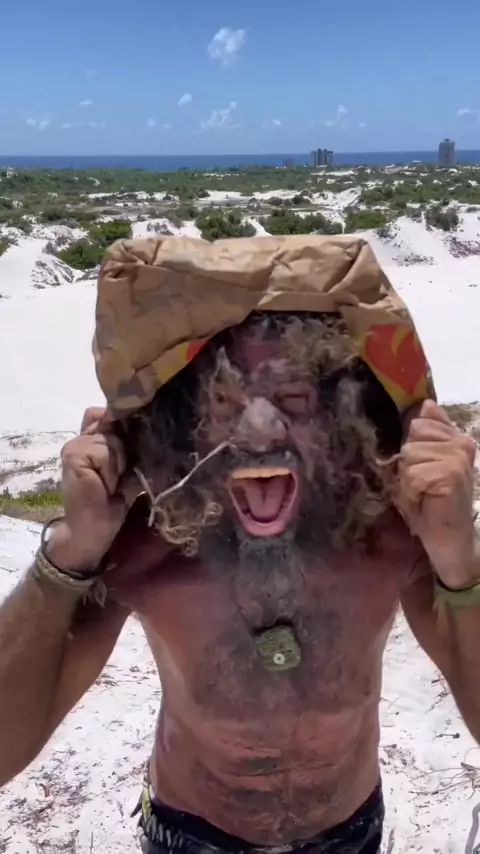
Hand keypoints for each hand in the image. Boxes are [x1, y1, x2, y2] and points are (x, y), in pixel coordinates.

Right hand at [46, 407, 138, 572]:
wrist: (93, 529)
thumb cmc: (114, 500)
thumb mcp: (128, 468)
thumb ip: (131, 446)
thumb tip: (147, 425)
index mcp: (95, 437)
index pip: (109, 413)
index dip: (124, 423)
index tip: (135, 443)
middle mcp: (83, 436)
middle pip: (114, 422)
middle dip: (125, 447)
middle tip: (121, 473)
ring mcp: (75, 444)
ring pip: (112, 439)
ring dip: (119, 462)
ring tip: (113, 482)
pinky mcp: (73, 455)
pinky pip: (104, 451)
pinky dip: (111, 469)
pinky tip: (105, 485)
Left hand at [397, 400, 476, 588]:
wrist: (450, 540)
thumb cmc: (433, 504)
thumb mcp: (426, 465)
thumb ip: (429, 435)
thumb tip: (428, 404)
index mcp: (457, 438)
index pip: (420, 423)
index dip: (414, 450)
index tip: (426, 470)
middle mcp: (462, 444)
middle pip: (412, 440)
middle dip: (409, 466)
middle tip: (424, 487)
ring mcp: (458, 458)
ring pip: (410, 457)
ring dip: (409, 482)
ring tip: (424, 496)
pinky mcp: (451, 474)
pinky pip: (413, 476)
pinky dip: (412, 494)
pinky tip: (425, 503)